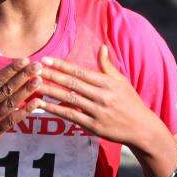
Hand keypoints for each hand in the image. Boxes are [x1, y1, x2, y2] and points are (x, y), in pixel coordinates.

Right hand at [0, 57, 43, 165]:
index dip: (11, 70)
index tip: (23, 60)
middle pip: (7, 90)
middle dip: (23, 77)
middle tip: (38, 66)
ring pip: (11, 104)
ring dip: (26, 93)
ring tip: (39, 81)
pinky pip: (11, 122)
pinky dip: (24, 113)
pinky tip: (35, 104)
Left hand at [34, 45, 167, 150]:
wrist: (143, 129)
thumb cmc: (130, 102)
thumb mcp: (121, 81)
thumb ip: (107, 66)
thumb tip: (101, 47)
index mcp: (107, 83)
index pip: (80, 71)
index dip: (61, 65)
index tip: (45, 59)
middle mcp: (102, 96)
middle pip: (72, 84)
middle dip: (51, 75)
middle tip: (33, 70)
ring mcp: (97, 111)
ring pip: (69, 99)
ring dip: (50, 91)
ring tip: (33, 85)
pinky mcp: (94, 126)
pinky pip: (71, 116)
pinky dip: (55, 110)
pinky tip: (42, 105)